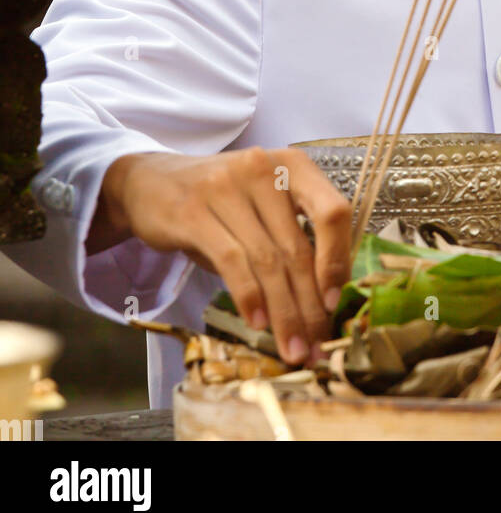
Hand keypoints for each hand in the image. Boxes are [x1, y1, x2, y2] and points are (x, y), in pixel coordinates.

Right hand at [92, 147, 351, 365]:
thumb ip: (291, 236)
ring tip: (291, 347)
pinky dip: (249, 296)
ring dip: (282, 312)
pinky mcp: (193, 210)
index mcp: (292, 164)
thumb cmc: (219, 201)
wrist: (150, 181)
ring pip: (267, 260)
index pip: (333, 212)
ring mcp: (226, 186)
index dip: (337, 261)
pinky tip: (257, 323)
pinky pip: (231, 260)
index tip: (334, 303)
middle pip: (296, 248)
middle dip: (309, 305)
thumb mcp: (261, 206)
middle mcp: (263, 169)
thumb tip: (323, 300)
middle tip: (315, 347)